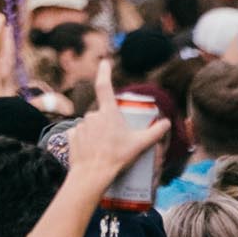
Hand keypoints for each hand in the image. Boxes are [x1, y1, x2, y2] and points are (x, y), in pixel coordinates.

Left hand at [67, 60, 169, 186]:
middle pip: (103, 114)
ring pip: (92, 124)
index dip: (105, 72)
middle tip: (118, 140)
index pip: (105, 86)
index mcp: (108, 113)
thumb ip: (156, 132)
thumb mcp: (141, 144)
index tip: (104, 62)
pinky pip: (81, 133)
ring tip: (106, 149)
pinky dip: (87, 139)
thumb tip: (167, 122)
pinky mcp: (70, 135)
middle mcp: (92, 115)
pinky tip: (93, 150)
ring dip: (98, 132)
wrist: (92, 174)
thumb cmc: (117, 158)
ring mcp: (80, 125)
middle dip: (110, 124)